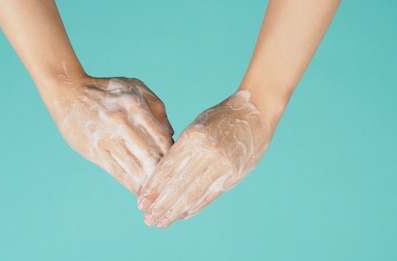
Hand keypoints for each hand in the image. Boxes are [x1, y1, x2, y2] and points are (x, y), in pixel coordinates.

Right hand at [48, 77, 173, 193]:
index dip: (173, 155)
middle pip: (150, 156)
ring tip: (158, 193)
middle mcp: (121, 122)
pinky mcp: (94, 150)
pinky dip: (130, 184)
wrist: (68, 92)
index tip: (180, 165)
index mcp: (135, 106)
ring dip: (148, 183)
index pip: (161, 138)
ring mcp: (106, 138)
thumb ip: (156, 107)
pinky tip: (139, 191)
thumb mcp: (134, 87)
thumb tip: (170, 134)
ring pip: (134, 168)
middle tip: (172, 186)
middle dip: (162, 174)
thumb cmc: (106, 89)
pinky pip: (116, 172)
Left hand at [137, 90, 273, 227]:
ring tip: (160, 222)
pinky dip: (194, 207)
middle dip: (160, 205)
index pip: (168, 168)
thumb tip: (160, 176)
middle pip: (179, 184)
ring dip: (175, 211)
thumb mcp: (196, 126)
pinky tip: (181, 215)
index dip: (153, 188)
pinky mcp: (234, 174)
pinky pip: (210, 195)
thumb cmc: (219, 117)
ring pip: (193, 193)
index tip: (141, 202)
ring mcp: (223, 164)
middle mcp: (207, 151)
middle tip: (147, 219)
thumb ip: (181, 149)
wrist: (255, 111)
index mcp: (193, 136)